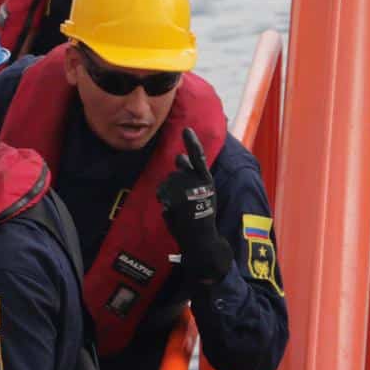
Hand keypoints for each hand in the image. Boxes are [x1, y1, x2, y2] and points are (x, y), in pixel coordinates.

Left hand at [156, 127, 232, 285]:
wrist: (202, 239)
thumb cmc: (202, 217)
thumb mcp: (204, 192)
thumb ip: (193, 175)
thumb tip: (178, 160)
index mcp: (207, 179)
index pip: (199, 156)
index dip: (192, 142)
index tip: (186, 130)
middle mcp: (198, 182)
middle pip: (178, 167)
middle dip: (176, 176)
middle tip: (183, 194)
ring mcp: (185, 192)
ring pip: (167, 181)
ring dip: (169, 191)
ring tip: (180, 207)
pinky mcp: (175, 201)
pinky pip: (162, 193)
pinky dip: (164, 201)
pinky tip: (173, 211)